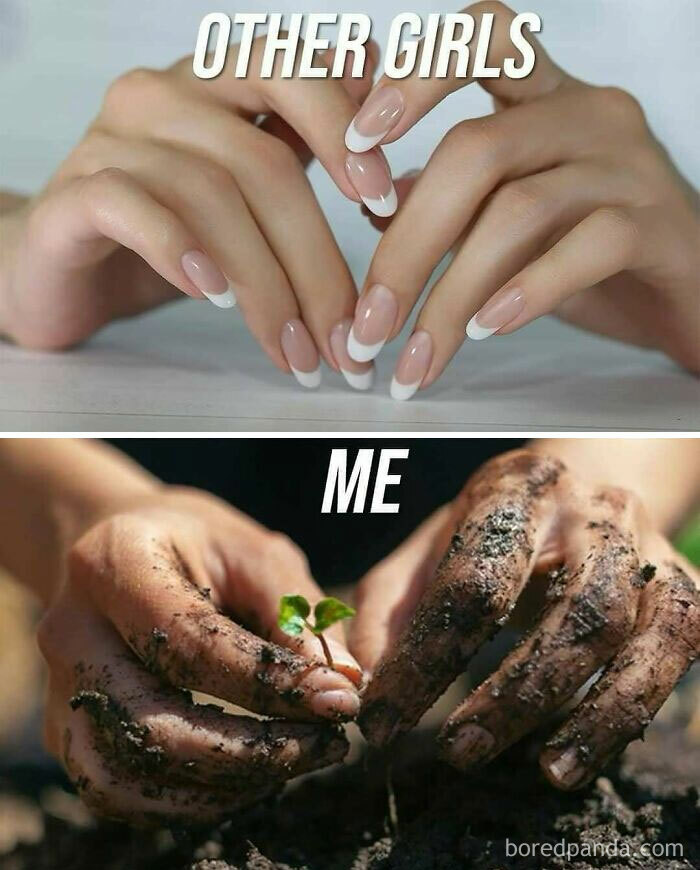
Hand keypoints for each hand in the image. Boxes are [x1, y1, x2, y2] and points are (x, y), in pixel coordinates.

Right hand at [0, 39, 391, 389]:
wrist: (65, 270)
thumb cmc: (167, 233)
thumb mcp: (244, 194)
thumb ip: (300, 151)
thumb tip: (379, 124)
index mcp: (212, 84)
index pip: (288, 70)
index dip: (343, 128)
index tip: (386, 201)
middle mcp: (161, 97)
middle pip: (261, 162)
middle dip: (315, 259)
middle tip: (344, 336)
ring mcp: (109, 141)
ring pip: (208, 196)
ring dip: (263, 285)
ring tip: (294, 349)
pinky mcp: (71, 196)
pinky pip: (132, 208)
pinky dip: (179, 250)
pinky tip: (212, 295)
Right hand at [37, 487, 360, 822]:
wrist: (126, 550)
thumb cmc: (200, 546)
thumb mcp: (253, 553)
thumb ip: (296, 611)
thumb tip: (345, 681)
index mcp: (113, 564)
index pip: (190, 643)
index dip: (270, 682)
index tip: (338, 700)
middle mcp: (71, 630)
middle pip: (151, 723)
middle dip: (250, 751)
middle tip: (327, 744)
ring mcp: (61, 686)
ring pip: (129, 774)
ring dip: (222, 787)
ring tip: (294, 762)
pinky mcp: (66, 729)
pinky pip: (118, 791)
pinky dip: (188, 801)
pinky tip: (249, 777)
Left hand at [344, 1, 699, 397]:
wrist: (685, 292)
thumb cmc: (586, 251)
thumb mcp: (507, 221)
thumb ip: (450, 203)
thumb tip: (377, 205)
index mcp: (545, 97)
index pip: (482, 37)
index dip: (414, 76)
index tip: (355, 143)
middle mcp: (589, 114)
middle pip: (477, 149)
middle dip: (408, 245)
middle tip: (370, 321)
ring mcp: (630, 165)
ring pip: (520, 209)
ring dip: (453, 293)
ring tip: (418, 354)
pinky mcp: (660, 224)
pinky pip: (586, 246)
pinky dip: (526, 291)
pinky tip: (486, 330)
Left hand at [349, 448, 698, 789]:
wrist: (581, 485)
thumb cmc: (493, 529)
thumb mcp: (431, 548)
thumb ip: (389, 607)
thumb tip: (365, 682)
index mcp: (517, 490)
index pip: (472, 582)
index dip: (425, 659)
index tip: (384, 721)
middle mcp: (593, 510)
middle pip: (574, 608)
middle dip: (515, 693)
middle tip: (458, 752)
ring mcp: (647, 546)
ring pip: (635, 634)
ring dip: (592, 713)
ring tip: (545, 771)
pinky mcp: (684, 585)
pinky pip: (673, 651)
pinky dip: (632, 707)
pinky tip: (586, 748)